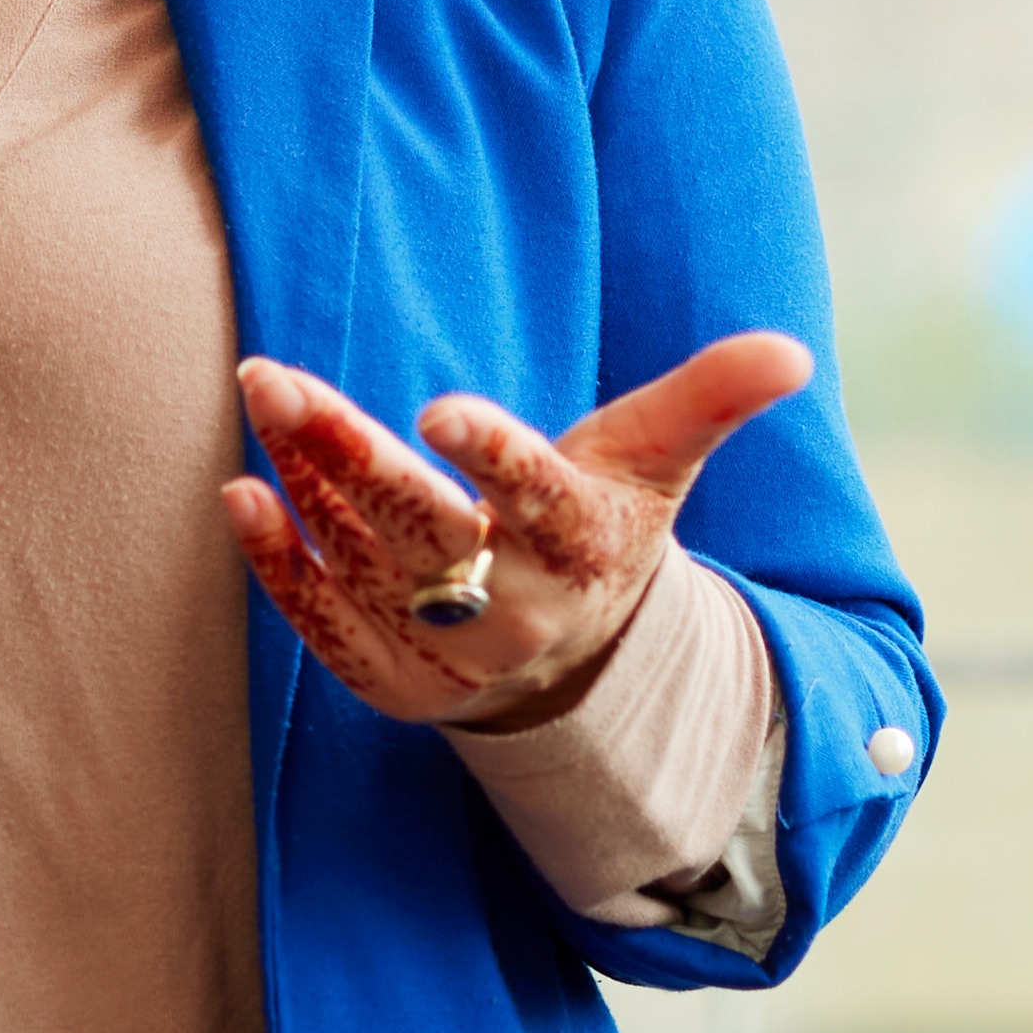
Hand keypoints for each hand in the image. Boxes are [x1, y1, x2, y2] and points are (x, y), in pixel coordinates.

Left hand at [219, 335, 811, 729]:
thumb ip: (709, 400)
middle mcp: (519, 608)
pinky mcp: (391, 683)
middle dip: (348, 455)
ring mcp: (450, 654)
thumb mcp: (655, 463)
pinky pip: (325, 630)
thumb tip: (792, 350)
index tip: (441, 409)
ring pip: (366, 569)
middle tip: (275, 379)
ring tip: (264, 399)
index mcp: (584, 544)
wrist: (572, 663)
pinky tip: (240, 499)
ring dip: (304, 487)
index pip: (539, 499)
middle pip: (426, 533)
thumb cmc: (597, 523)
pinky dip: (278, 570)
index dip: (493, 457)